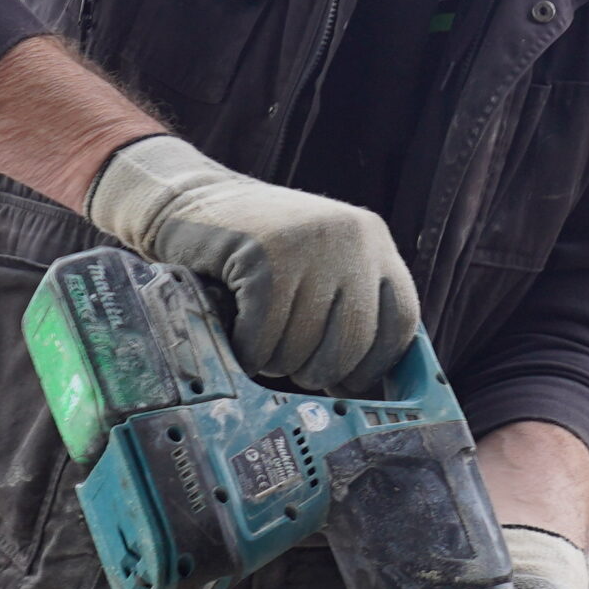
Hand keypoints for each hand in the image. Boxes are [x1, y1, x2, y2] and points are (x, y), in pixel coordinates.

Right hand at [84, 135, 416, 393]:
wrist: (188, 201)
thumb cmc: (255, 251)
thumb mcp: (318, 264)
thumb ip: (348, 306)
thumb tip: (364, 387)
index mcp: (372, 240)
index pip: (400, 322)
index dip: (373, 365)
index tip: (346, 384)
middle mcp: (350, 237)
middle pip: (352, 345)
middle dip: (314, 369)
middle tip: (286, 358)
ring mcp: (308, 244)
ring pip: (302, 349)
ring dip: (273, 359)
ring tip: (257, 332)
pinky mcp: (263, 257)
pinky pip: (263, 339)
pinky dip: (246, 350)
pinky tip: (236, 331)